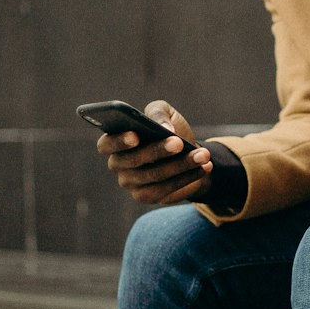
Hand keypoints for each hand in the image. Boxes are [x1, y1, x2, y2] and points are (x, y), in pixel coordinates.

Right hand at [98, 100, 213, 207]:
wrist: (188, 151)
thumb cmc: (169, 128)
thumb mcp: (164, 112)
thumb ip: (159, 113)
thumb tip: (164, 129)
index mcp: (115, 141)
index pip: (106, 144)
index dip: (119, 141)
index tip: (136, 136)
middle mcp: (118, 164)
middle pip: (133, 161)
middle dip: (158, 151)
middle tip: (179, 143)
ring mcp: (131, 183)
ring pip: (153, 176)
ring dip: (180, 165)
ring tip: (202, 155)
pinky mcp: (146, 196)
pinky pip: (165, 190)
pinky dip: (186, 178)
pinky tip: (203, 167)